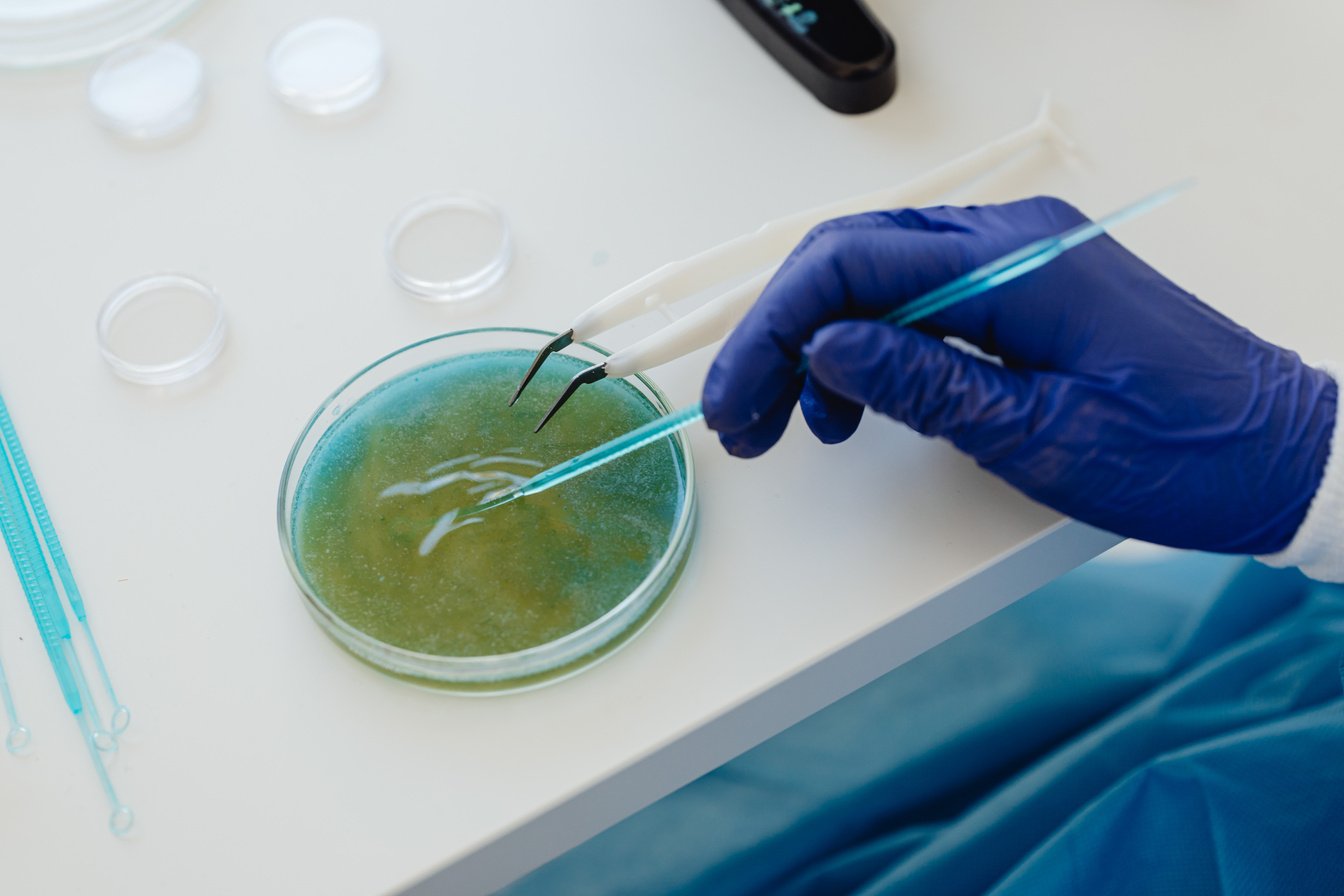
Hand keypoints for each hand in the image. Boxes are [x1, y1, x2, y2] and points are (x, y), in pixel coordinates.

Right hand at [701, 197, 1336, 553]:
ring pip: (877, 282)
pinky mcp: (1024, 295)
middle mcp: (1011, 240)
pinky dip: (871, 352)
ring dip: (820, 348)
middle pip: (852, 260)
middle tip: (746, 415)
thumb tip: (825, 348)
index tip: (739, 394)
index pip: (853, 262)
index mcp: (1015, 260)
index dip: (776, 329)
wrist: (1283, 459)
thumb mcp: (1039, 434)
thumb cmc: (1185, 454)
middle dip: (783, 337)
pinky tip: (855, 408)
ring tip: (797, 427)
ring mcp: (1018, 262)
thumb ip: (923, 383)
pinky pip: (920, 304)